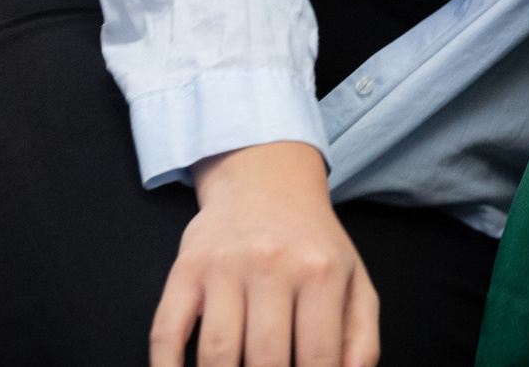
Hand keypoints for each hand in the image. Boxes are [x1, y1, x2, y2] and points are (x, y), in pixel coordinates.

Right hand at [152, 141, 377, 366]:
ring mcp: (224, 266)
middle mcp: (272, 265)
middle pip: (265, 360)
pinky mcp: (185, 270)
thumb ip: (362, 335)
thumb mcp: (353, 279)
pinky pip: (166, 331)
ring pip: (216, 352)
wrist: (265, 180)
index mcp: (320, 272)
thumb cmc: (312, 243)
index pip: (317, 357)